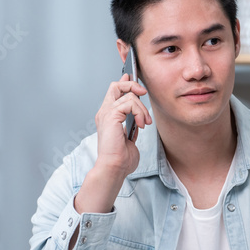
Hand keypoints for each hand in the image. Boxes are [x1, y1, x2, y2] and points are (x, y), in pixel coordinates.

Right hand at [74, 74, 151, 217]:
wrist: (114, 167)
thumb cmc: (120, 158)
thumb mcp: (129, 137)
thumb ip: (131, 125)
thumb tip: (138, 118)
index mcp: (107, 117)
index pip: (114, 92)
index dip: (125, 84)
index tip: (135, 81)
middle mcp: (104, 112)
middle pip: (116, 86)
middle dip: (132, 85)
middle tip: (144, 93)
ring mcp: (106, 113)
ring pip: (128, 95)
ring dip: (142, 108)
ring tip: (144, 123)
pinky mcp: (111, 116)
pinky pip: (130, 103)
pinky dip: (139, 113)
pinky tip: (140, 125)